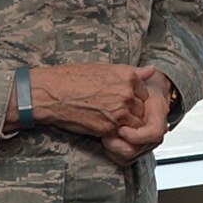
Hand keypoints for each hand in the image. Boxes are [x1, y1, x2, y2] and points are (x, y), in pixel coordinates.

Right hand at [27, 62, 147, 137]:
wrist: (50, 93)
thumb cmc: (71, 78)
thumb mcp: (103, 68)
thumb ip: (131, 72)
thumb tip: (152, 70)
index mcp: (127, 76)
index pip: (145, 93)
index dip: (134, 98)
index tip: (121, 100)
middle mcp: (126, 93)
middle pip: (142, 109)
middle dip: (132, 112)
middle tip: (114, 111)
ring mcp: (119, 112)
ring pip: (136, 123)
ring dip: (126, 124)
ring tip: (108, 118)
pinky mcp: (109, 127)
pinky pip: (122, 134)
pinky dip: (116, 133)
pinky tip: (102, 124)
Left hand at [101, 66, 172, 165]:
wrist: (143, 100)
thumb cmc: (137, 88)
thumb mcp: (136, 80)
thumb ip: (141, 76)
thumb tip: (150, 69)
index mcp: (158, 117)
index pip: (154, 133)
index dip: (136, 134)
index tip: (121, 129)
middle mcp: (154, 135)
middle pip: (138, 149)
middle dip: (119, 144)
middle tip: (105, 136)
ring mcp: (144, 145)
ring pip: (128, 157)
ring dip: (113, 148)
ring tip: (103, 137)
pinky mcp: (133, 152)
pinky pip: (122, 160)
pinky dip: (112, 154)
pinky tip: (104, 141)